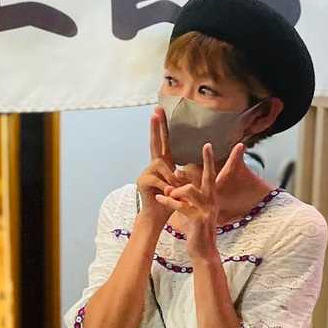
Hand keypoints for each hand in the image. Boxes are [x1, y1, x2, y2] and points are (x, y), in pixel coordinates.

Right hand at [136, 108, 181, 225]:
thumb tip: (184, 168)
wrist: (157, 216)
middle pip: (155, 142)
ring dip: (172, 178)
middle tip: (155, 111)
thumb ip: (181, 174)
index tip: (158, 111)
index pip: (163, 141)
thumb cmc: (169, 201)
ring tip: (174, 191)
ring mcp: (146, 171)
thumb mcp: (179, 185)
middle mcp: (153, 164)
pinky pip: (159, 178)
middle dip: (156, 127)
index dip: (161, 127)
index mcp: (163, 163)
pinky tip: (168, 194)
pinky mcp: (143, 180)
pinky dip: (167, 187)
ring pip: (163, 166)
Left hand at [163, 142, 247, 259]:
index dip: (220, 160)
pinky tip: (160, 199)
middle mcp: (212, 200)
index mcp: (211, 196)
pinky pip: (181, 206)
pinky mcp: (198, 219)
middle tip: (207, 145)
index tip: (225, 144)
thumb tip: (178, 175)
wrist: (203, 251)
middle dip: (209, 160)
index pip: (217, 175)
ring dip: (175, 190)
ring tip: (166, 193)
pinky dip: (168, 202)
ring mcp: (206, 210)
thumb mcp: (194, 207)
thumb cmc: (196, 228)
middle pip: (211, 176)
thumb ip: (189, 193)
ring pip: (190, 190)